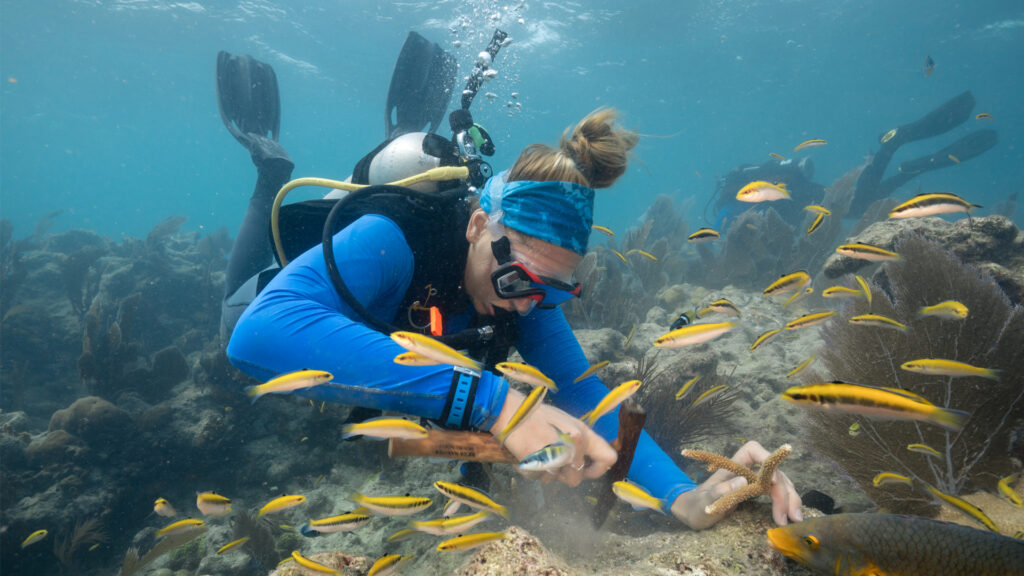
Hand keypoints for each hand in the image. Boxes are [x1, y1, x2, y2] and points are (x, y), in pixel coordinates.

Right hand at [489, 388, 616, 486]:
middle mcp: (572, 444)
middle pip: (576, 478)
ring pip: (555, 480)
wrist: (508, 409)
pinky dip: (531, 470)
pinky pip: (537, 478)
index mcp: (583, 432)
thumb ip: (582, 441)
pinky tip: (526, 455)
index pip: (608, 458)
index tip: (584, 469)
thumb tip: (590, 462)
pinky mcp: (536, 460)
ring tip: (537, 453)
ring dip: (546, 472)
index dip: (598, 469)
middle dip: (563, 473)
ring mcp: (555, 453)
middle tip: (550, 457)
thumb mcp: (566, 422)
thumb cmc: (537, 416)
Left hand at [670, 440, 801, 529]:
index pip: (753, 450)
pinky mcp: (759, 493)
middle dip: (784, 491)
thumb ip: (719, 491)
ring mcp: (754, 481)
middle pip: (773, 471)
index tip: (774, 482)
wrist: (695, 513)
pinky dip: (787, 504)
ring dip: (790, 499)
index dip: (767, 460)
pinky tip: (791, 517)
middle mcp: (747, 469)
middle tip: (788, 515)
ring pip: (780, 483)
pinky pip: (778, 494)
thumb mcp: (704, 501)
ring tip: (795, 519)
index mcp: (732, 464)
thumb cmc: (697, 505)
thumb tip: (742, 481)